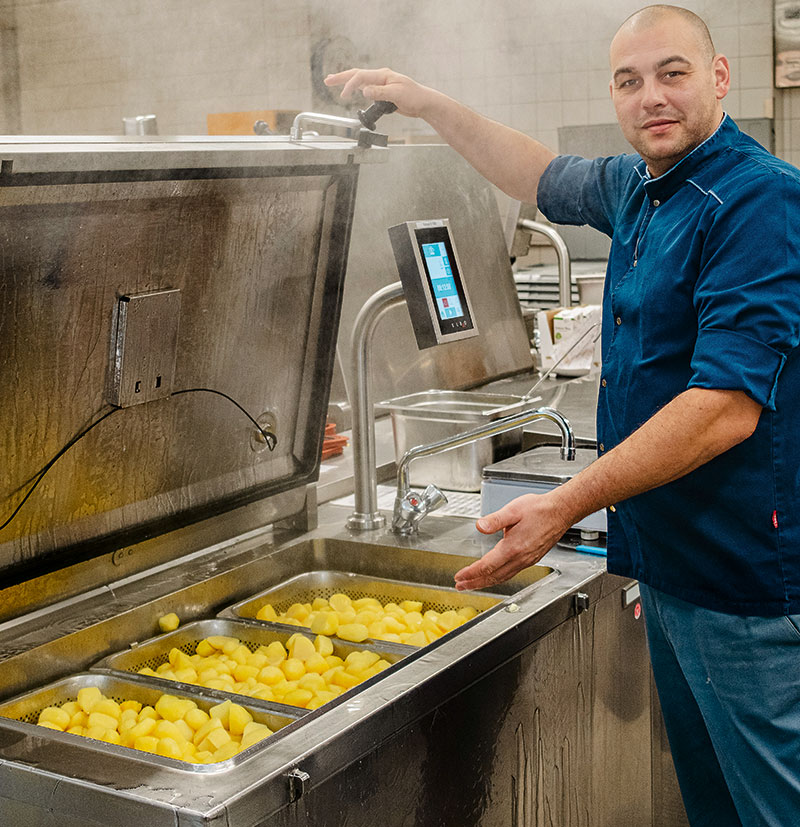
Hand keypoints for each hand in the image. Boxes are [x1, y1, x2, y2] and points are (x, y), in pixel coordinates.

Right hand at [323, 67, 431, 118]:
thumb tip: (364, 91)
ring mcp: (381, 84)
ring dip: (347, 82)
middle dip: (341, 78)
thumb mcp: (396, 94)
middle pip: (357, 75)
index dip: (350, 85)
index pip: (362, 77)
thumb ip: (380, 92)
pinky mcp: (383, 93)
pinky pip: (366, 89)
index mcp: (383, 75)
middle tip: (327, 80)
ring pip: (360, 81)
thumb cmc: (414, 97)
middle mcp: (381, 77)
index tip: (343, 95)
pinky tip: (351, 91)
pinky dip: (356, 89)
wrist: (424, 103)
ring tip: (334, 82)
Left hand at [454, 493, 569, 590]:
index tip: (459, 577)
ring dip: (486, 582)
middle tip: (460, 586)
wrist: (561, 512)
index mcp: (513, 547)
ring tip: (473, 584)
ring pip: (503, 577)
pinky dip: (498, 578)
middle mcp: (520, 558)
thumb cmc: (539, 509)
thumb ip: (494, 519)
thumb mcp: (513, 510)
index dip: (471, 573)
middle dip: (475, 583)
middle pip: (493, 576)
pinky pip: (511, 573)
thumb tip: (480, 526)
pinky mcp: (531, 559)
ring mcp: (527, 560)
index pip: (487, 566)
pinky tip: (494, 576)